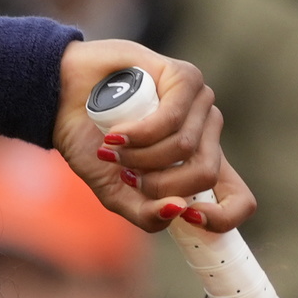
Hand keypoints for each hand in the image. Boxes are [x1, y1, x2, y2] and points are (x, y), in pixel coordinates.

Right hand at [55, 40, 257, 234]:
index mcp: (197, 164)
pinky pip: (173, 120)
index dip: (224, 217)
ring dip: (139, 157)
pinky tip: (116, 135)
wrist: (58, 100)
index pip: (239, 200)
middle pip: (206, 175)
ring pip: (186, 148)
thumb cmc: (88, 142)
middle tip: (126, 173)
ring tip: (113, 146)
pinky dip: (139, 135)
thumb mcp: (114, 192)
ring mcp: (199, 104)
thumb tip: (179, 211)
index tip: (188, 218)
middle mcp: (205, 134)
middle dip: (157, 183)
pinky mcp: (186, 78)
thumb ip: (144, 213)